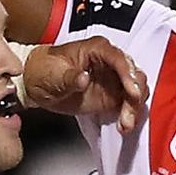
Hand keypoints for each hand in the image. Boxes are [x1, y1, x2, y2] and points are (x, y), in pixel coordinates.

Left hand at [23, 37, 148, 133]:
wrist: (38, 83)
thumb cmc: (45, 70)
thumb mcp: (52, 73)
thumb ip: (69, 77)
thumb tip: (83, 79)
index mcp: (97, 49)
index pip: (119, 59)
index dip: (128, 75)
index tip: (132, 92)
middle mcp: (110, 62)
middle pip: (134, 74)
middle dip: (135, 94)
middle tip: (129, 112)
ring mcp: (114, 79)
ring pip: (137, 90)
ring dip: (135, 107)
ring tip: (125, 123)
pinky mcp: (114, 95)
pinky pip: (131, 104)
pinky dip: (131, 115)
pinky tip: (125, 125)